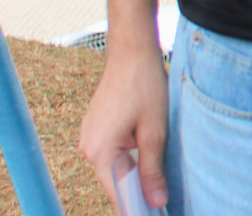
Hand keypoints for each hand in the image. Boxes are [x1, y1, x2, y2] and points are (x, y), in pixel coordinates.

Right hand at [80, 37, 170, 209]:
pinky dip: (129, 159)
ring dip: (135, 174)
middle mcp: (88, 149)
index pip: (118, 194)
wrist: (131, 51)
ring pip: (115, 168)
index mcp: (100, 152)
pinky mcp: (97, 129)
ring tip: (159, 181)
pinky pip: (113, 154)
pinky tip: (148, 157)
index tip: (155, 212)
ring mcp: (90, 138)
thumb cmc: (144, 86)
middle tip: (162, 200)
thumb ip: (152, 169)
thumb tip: (155, 202)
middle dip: (138, 192)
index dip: (137, 208)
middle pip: (115, 183)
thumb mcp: (155, 131)